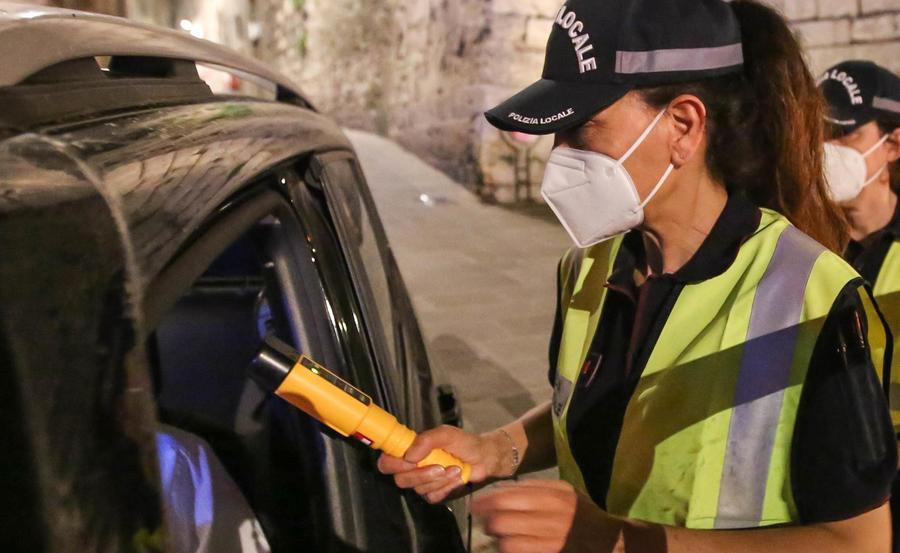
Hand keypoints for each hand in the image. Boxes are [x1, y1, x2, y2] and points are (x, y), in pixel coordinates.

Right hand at [377, 425, 513, 503]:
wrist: (483, 458)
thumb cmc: (464, 443)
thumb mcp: (446, 434)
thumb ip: (426, 440)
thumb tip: (409, 454)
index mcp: (410, 449)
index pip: (387, 460)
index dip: (393, 463)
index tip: (409, 460)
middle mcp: (413, 466)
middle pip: (400, 478)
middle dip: (421, 474)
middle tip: (439, 466)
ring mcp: (422, 481)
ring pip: (417, 488)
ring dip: (438, 479)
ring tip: (453, 468)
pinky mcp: (433, 493)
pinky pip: (431, 496)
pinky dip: (445, 487)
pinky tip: (455, 477)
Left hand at [472, 480, 622, 552]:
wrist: (608, 540)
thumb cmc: (580, 513)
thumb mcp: (565, 491)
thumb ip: (537, 487)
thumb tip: (503, 488)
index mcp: (553, 496)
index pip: (508, 496)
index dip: (487, 501)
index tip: (477, 504)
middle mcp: (551, 518)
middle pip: (503, 520)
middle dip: (488, 522)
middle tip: (486, 522)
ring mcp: (551, 540)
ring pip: (507, 541)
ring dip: (497, 539)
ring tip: (498, 536)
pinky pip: (518, 552)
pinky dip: (508, 549)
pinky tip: (509, 546)